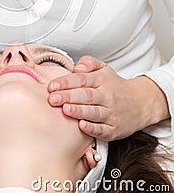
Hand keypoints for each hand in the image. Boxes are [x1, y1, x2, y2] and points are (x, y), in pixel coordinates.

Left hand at [47, 55, 168, 140]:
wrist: (141, 103)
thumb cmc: (116, 86)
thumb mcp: (104, 69)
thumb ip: (88, 63)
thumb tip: (76, 67)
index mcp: (102, 80)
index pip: (82, 79)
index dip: (66, 82)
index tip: (52, 86)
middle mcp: (107, 96)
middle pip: (86, 95)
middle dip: (68, 96)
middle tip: (52, 98)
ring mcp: (112, 113)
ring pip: (94, 112)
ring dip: (79, 111)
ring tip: (65, 109)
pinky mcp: (114, 129)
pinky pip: (103, 129)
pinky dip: (92, 128)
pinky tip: (82, 126)